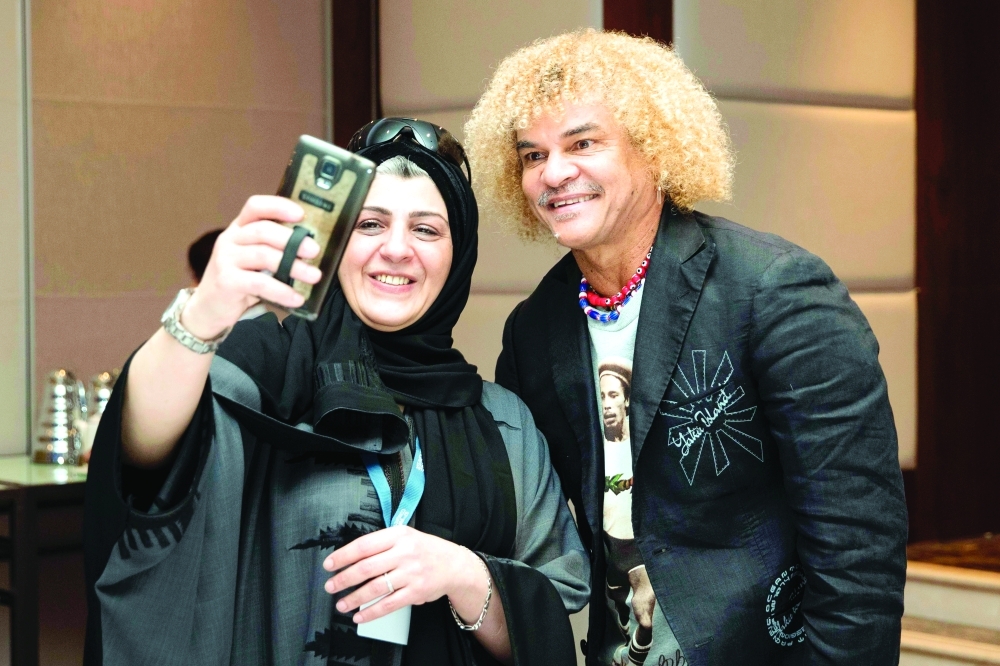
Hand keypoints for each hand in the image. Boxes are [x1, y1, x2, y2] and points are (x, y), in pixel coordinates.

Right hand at [181, 196, 321, 338]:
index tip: (301, 215)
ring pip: (263, 255)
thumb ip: (274, 249)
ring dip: (293, 266)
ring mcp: (225, 259)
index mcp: (239, 228)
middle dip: (292, 240)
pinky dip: (281, 291)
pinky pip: (259, 283)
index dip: (278, 206)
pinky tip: (297, 298)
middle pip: (262, 230)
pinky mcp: (226, 281)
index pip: (255, 207)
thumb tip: (311, 248)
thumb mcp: (255, 259)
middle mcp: (229, 239)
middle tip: (314, 251)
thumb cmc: (241, 280)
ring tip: (314, 276)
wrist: (211, 307)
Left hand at [323, 526, 486, 623]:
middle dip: (344, 579)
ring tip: (341, 604)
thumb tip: (350, 557)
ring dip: (354, 598)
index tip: (329, 564)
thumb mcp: (405, 536)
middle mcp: (405, 552)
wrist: (454, 565)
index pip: (364, 545)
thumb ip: (382, 544)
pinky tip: (360, 616)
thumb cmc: (424, 550)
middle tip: (330, 586)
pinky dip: (371, 612)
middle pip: (366, 568)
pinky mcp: (416, 592)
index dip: (343, 556)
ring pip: (375, 588)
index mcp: (398, 535)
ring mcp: (411, 573)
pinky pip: (389, 604)